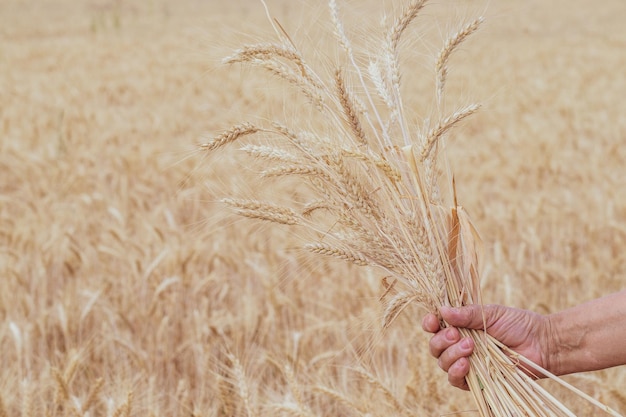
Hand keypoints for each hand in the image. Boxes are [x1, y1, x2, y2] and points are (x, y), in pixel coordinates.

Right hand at [421, 304, 551, 389]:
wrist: (542, 345)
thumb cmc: (519, 325)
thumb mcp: (492, 313)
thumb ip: (467, 313)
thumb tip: (443, 310)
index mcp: (460, 326)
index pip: (435, 326)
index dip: (430, 324)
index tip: (433, 320)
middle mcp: (459, 345)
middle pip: (435, 346)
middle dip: (441, 340)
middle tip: (457, 335)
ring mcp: (466, 363)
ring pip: (443, 363)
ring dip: (451, 355)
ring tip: (470, 347)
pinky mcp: (476, 380)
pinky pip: (455, 380)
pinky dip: (456, 372)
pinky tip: (466, 364)